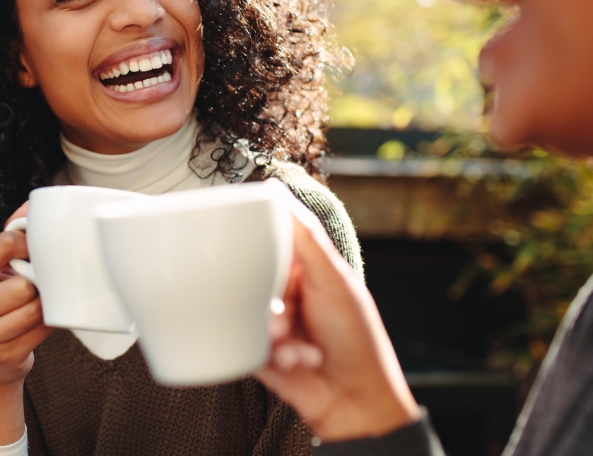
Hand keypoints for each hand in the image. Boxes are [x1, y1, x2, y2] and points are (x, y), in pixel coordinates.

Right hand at [0, 202, 51, 443]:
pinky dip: (48, 326)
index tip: (36, 253)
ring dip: (45, 306)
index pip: (3, 244)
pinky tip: (41, 324)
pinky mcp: (2, 358)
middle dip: (37, 285)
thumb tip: (33, 203)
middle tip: (38, 288)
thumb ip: (11, 237)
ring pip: (34, 308)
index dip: (28, 245)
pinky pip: (41, 331)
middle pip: (23, 283)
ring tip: (39, 306)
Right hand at [254, 197, 419, 441]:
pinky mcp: (258, 355)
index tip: (235, 239)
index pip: (268, 244)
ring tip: (292, 343)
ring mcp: (271, 325)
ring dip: (272, 330)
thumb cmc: (357, 338)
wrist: (356, 401)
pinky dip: (275, 355)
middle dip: (267, 299)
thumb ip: (304, 237)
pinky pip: (245, 345)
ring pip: (246, 314)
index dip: (255, 244)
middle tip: (283, 313)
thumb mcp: (333, 279)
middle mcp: (286, 295)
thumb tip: (275, 192)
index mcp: (303, 271)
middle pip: (249, 279)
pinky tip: (300, 362)